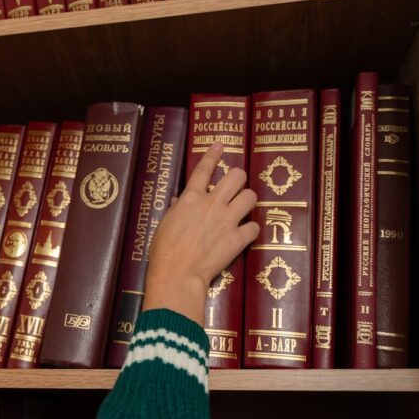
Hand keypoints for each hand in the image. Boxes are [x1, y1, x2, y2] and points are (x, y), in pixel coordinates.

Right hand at [142, 142, 259, 325]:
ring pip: (250, 196)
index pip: (205, 168)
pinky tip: (245, 234)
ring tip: (242, 207)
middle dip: (238, 178)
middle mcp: (212, 204)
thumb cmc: (164, 250)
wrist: (177, 273)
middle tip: (235, 186)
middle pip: (237, 176)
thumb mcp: (164, 224)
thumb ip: (175, 209)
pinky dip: (250, 229)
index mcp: (191, 198)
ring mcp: (227, 220)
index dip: (213, 154)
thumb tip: (179, 201)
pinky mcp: (237, 239)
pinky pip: (254, 227)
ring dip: (247, 200)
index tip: (221, 145)